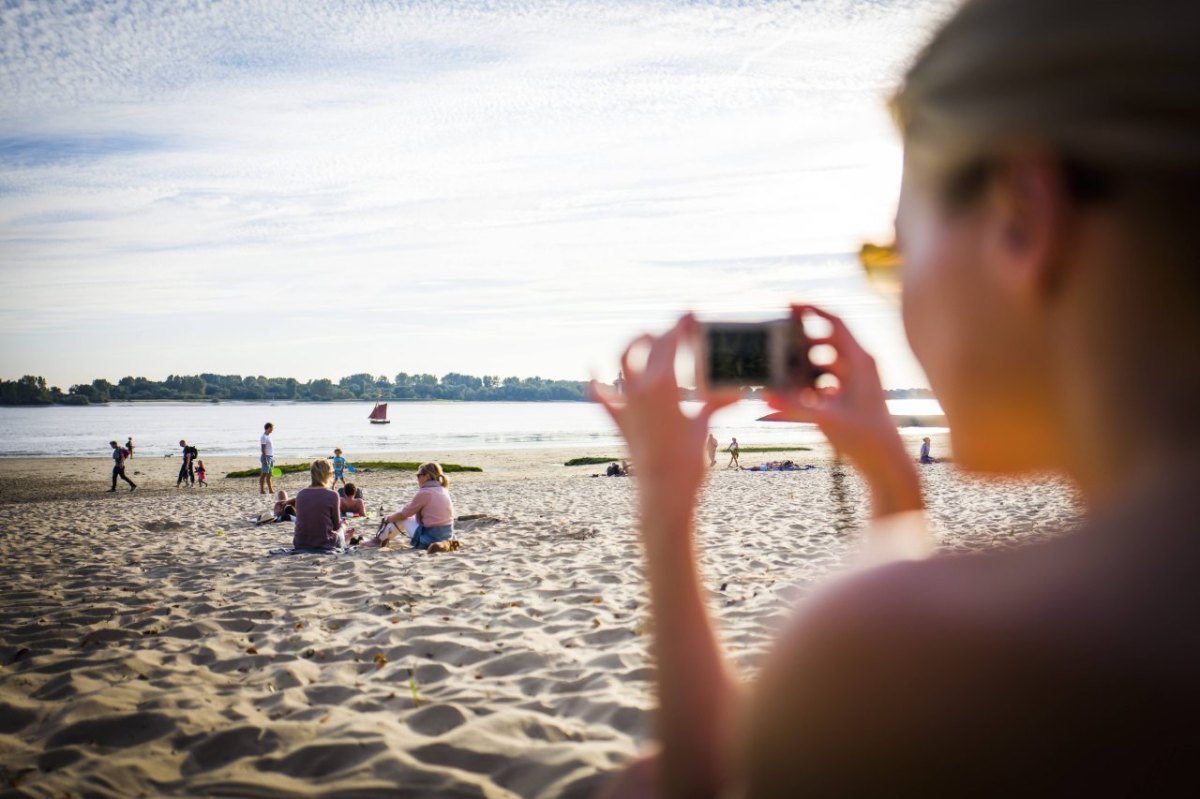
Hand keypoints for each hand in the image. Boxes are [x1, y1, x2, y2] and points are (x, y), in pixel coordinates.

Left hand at [591, 315, 738, 523]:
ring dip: (631, 346)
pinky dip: (595, 381)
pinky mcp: (618, 420)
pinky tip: (592, 368)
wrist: (662, 493)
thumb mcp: (705, 427)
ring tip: (643, 339)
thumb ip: (716, 403)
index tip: (690, 314)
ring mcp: (626, 403)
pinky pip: (600, 396)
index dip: (682, 325)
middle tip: (674, 330)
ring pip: (621, 362)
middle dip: (662, 333)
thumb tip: (739, 393)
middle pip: (647, 346)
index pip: (671, 341)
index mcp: (664, 384)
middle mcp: (640, 388)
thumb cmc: (688, 461)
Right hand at [764, 305, 921, 515]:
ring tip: (782, 368)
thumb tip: (766, 396)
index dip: (812, 309)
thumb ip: (795, 406)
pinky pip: (826, 378)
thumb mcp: (827, 419)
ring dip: (804, 362)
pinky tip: (795, 392)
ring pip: (825, 360)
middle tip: (777, 337)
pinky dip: (810, 380)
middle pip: (827, 339)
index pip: (835, 322)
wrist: (886, 463)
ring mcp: (857, 380)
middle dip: (801, 338)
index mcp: (860, 361)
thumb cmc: (866, 438)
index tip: (789, 304)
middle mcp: (860, 366)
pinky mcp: (852, 395)